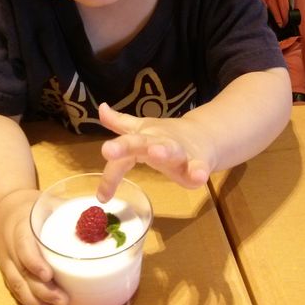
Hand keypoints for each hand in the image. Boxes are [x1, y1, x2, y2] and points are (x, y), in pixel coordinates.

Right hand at [0, 189, 68, 304]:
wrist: (6, 209)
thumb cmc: (34, 206)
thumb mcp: (49, 203)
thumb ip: (70, 210)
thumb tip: (102, 218)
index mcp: (20, 225)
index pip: (23, 246)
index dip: (34, 262)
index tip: (49, 275)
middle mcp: (10, 246)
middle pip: (21, 273)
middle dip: (42, 291)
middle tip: (63, 301)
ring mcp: (6, 262)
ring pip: (18, 286)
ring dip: (38, 302)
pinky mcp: (8, 273)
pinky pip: (17, 291)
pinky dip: (32, 303)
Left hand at [97, 103, 211, 201]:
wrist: (204, 134)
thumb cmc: (166, 136)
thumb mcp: (142, 129)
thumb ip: (120, 123)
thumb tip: (101, 108)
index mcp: (143, 137)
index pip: (122, 153)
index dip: (110, 174)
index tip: (101, 196)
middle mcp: (158, 142)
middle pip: (140, 143)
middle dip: (125, 145)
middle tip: (109, 150)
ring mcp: (179, 151)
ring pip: (170, 151)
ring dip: (163, 151)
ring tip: (156, 153)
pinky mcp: (198, 161)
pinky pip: (199, 166)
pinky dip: (199, 171)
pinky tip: (198, 177)